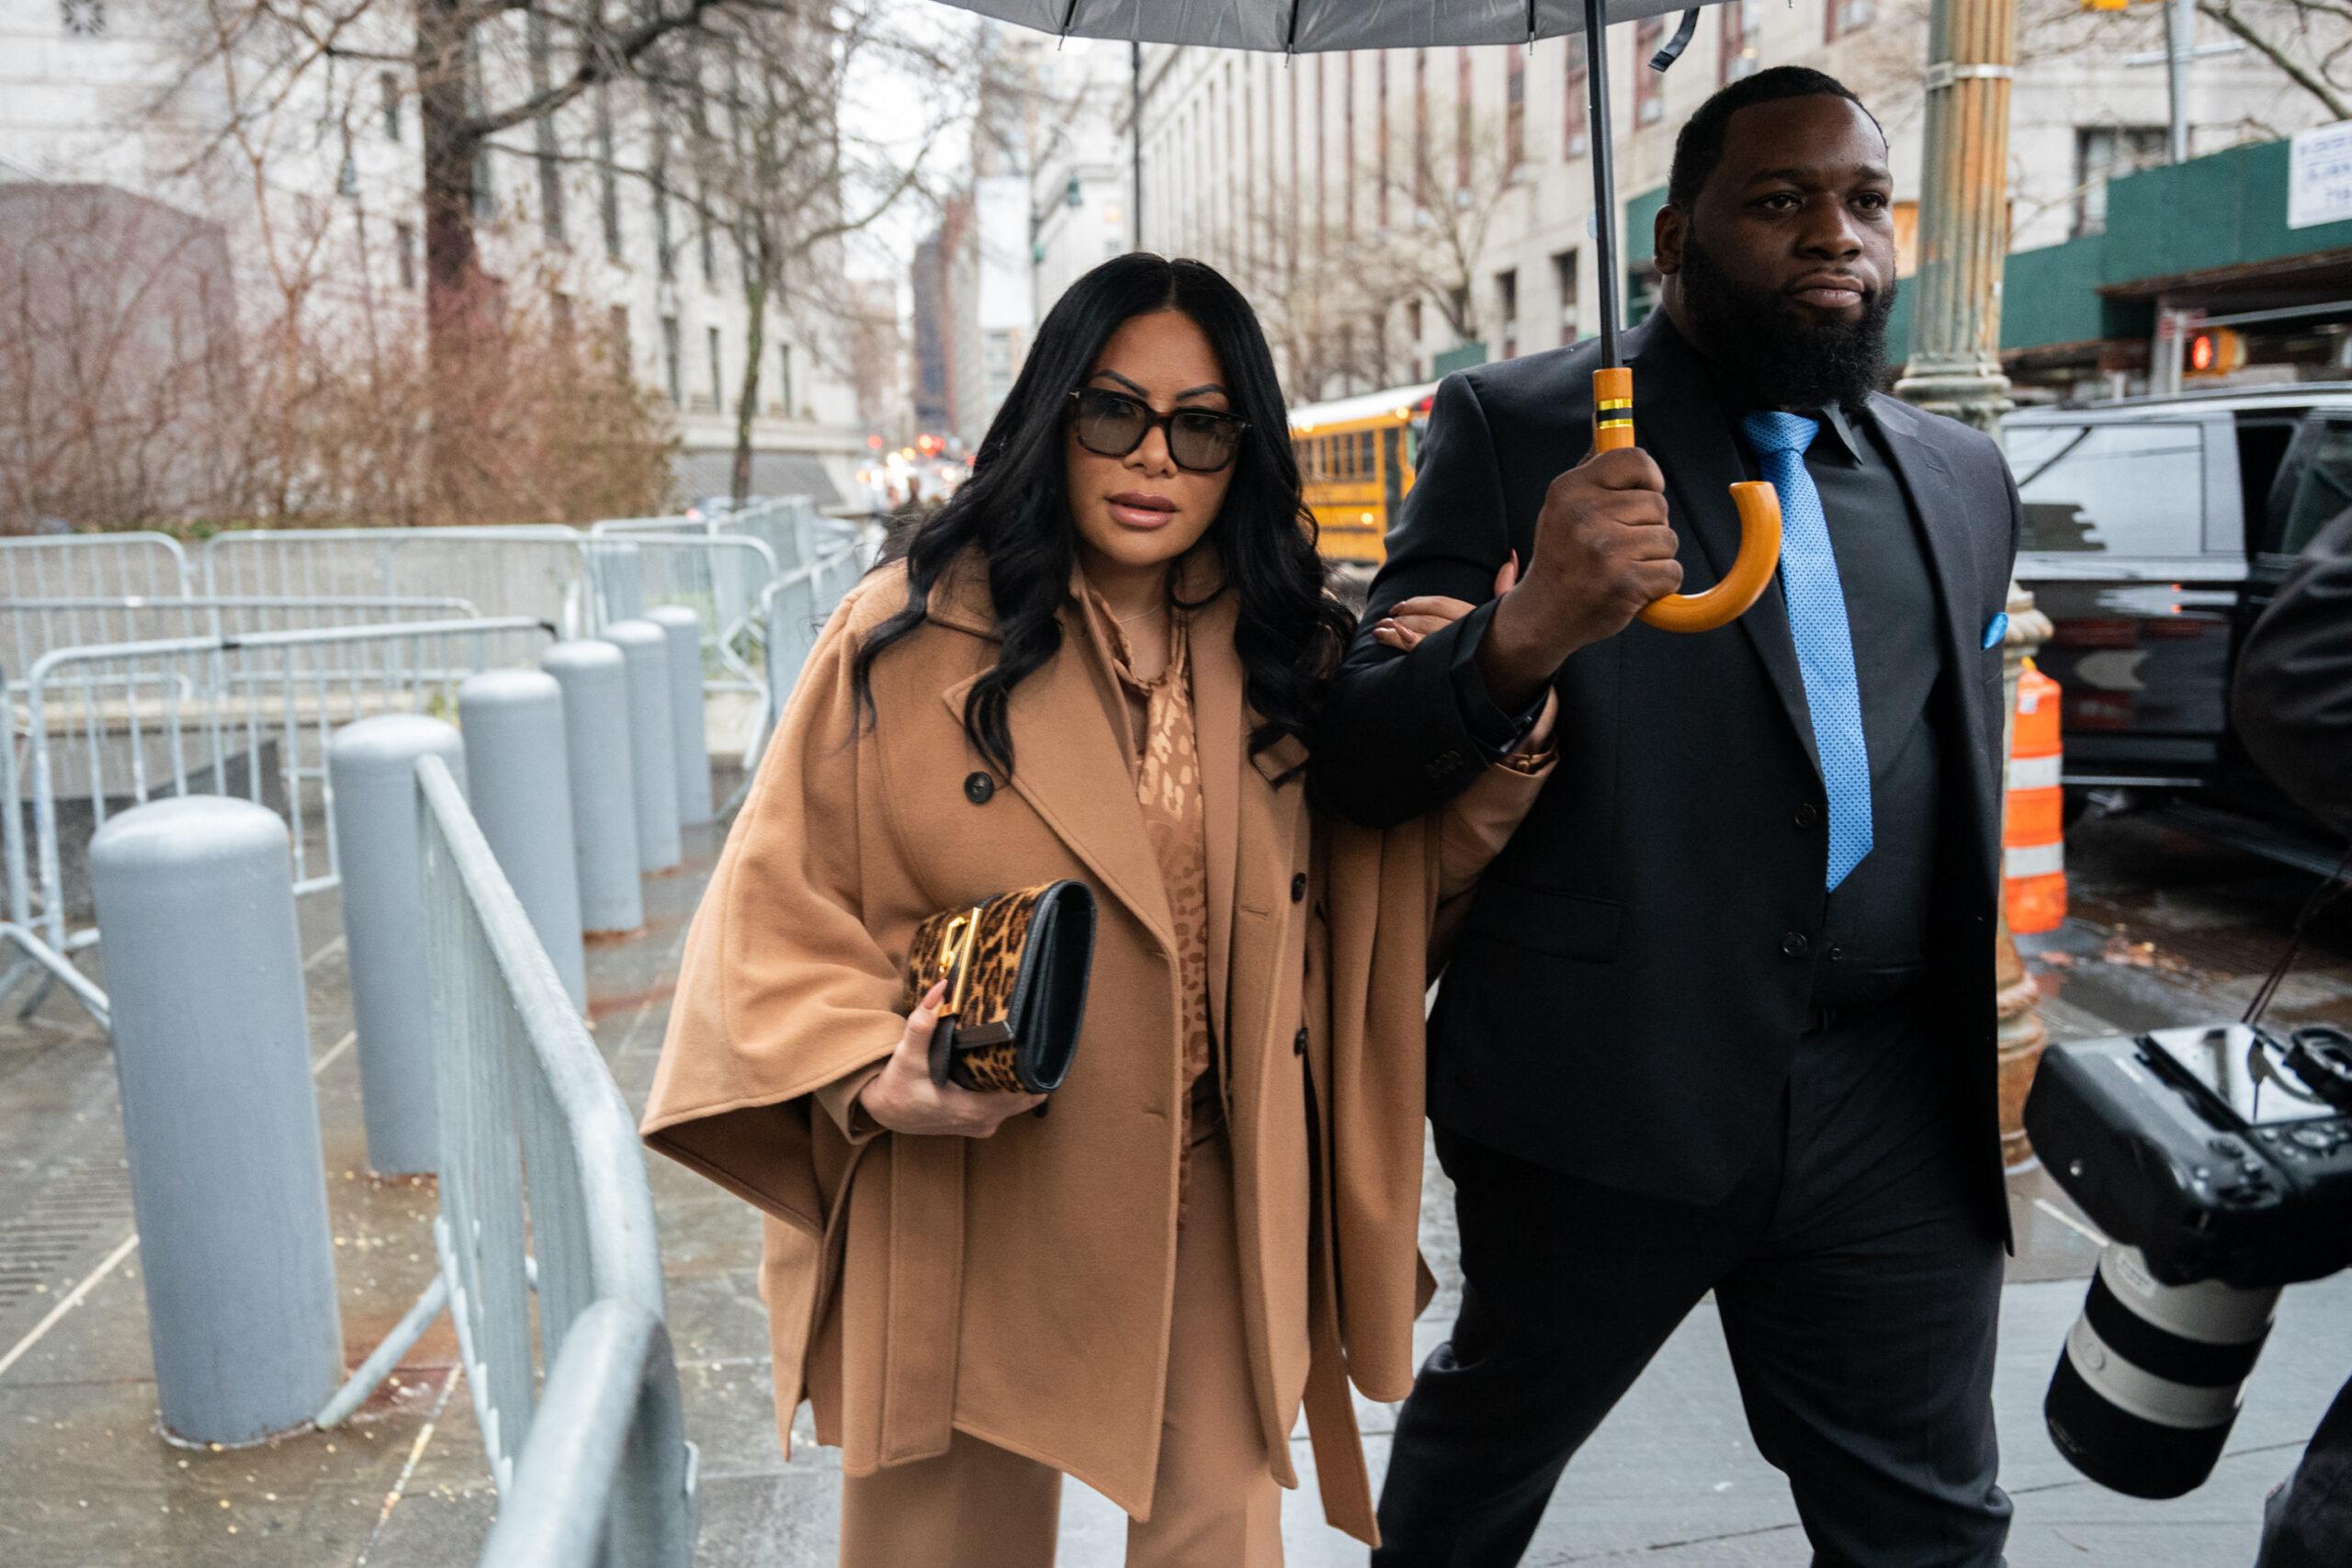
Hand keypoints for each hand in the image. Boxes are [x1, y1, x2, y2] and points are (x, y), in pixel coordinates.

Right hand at [854, 979, 1045, 1135]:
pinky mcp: (979, 1124)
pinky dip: (1012, 1090)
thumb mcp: (906, 1055)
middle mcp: (982, 1122)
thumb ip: (922, 1024)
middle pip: (1026, 1098)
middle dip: (1032, 1072)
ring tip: (1029, 1049)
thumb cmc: (897, 1085)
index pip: (1021, 1095)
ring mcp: (982, 1126)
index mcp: (971, 1110)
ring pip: (1019, 1104)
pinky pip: (1007, 1107)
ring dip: (1024, 1081)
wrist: (885, 1112)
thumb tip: (940, 989)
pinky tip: (1011, 1067)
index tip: (1041, 1045)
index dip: (1034, 1072)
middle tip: (1038, 1039)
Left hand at [1371, 556, 1521, 653]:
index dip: (1417, 603)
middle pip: (1426, 619)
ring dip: (1395, 632)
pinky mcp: (1449, 668)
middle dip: (1402, 617)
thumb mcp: (1511, 610)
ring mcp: (1457, 650)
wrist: (1524, 672)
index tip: (1400, 606)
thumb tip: (1511, 555)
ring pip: (1421, 635)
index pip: (1440, 604)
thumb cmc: (1516, 641)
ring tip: (1378, 631)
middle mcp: (1466, 631)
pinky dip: (1406, 643)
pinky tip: (1393, 636)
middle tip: (1383, 620)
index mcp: (1477, 616)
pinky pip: (1424, 654)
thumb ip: (1506, 585)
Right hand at [1477, 448, 1682, 709]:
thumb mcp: (1564, 505)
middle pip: (1658, 504)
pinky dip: (1659, 584)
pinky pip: (1672, 571)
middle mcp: (1585, 515)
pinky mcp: (1625, 583)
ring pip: (1668, 539)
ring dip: (1654, 557)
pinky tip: (1631, 587)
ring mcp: (1606, 551)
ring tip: (1621, 567)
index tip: (1643, 492)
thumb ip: (1592, 468)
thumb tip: (1606, 421)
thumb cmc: (1562, 556)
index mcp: (1570, 489)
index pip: (1634, 460)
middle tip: (1618, 544)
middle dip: (1649, 526)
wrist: (1544, 614)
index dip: (1649, 477)